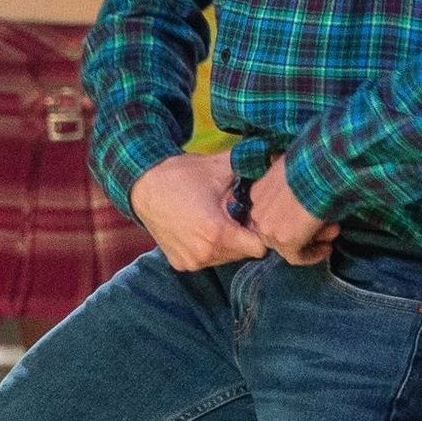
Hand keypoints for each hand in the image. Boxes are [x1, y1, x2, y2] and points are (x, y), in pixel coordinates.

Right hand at [130, 151, 266, 271]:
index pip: (259, 248)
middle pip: (243, 253)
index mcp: (217, 233)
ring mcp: (191, 262)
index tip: (254, 215)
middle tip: (234, 212)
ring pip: (226, 258)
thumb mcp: (220, 168)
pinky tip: (201, 226)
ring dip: (227, 242)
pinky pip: (207, 260)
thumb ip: (252, 166)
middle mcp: (204, 254)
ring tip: (217, 217)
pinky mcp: (180, 264)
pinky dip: (209, 246)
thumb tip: (278, 156)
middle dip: (244, 235)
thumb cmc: (182, 174)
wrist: (143, 184)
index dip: (260, 231)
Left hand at [249, 155, 337, 264]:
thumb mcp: (289, 165)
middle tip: (321, 229)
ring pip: (286, 245)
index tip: (305, 216)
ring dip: (309, 242)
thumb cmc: (310, 164)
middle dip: (297, 232)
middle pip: (274, 231)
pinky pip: (297, 257)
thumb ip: (285, 177)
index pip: (268, 213)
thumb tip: (293, 176)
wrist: (318, 170)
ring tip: (329, 238)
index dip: (287, 217)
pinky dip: (312, 255)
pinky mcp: (285, 242)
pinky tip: (326, 249)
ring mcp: (269, 228)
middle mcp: (258, 212)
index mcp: (257, 192)